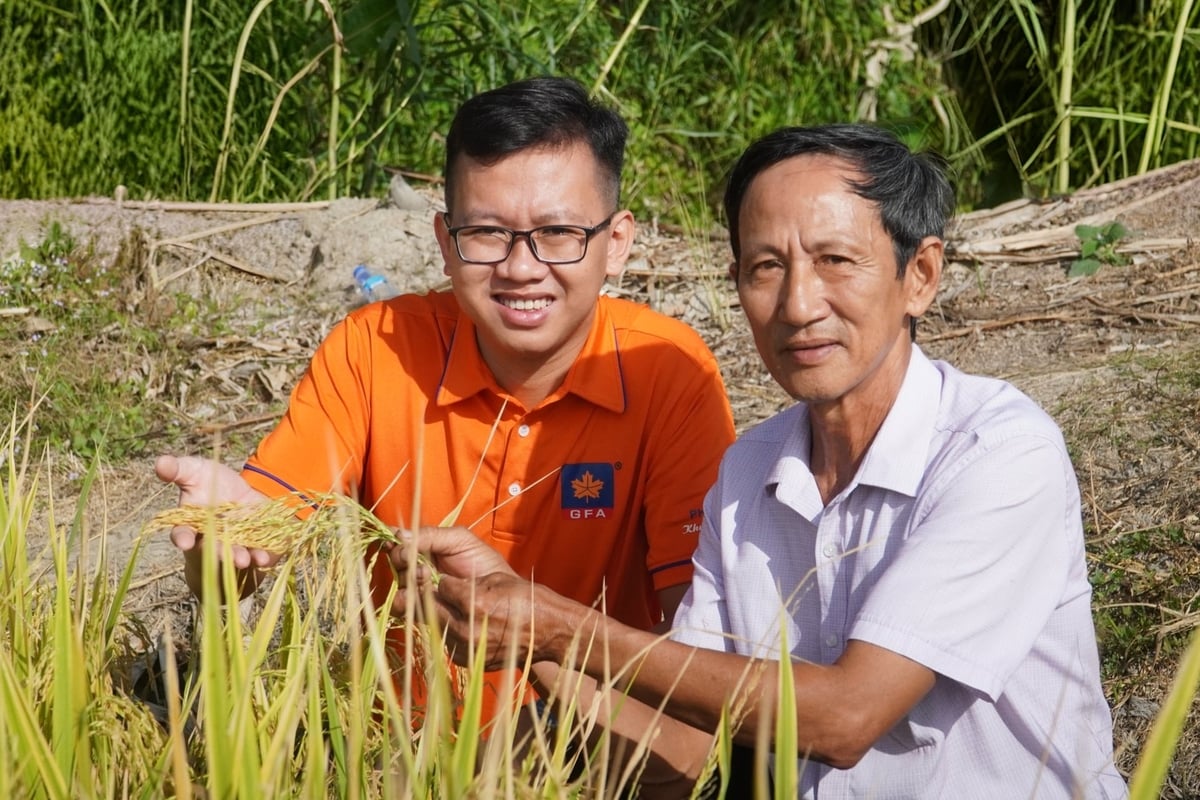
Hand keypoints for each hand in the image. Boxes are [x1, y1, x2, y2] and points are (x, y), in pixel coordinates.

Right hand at [154, 454, 277, 594]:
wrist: (237, 492)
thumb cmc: (208, 482)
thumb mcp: (194, 471)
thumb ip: (177, 470)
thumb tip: (160, 462)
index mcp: (191, 524)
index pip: (182, 533)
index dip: (183, 538)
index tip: (184, 542)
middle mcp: (210, 539)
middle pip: (211, 548)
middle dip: (216, 552)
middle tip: (221, 554)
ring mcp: (233, 544)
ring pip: (234, 554)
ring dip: (238, 557)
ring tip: (243, 560)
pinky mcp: (254, 545)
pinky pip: (257, 554)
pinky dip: (262, 556)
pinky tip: (264, 558)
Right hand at [385, 526, 515, 618]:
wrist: (500, 593)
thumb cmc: (483, 563)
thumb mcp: (459, 541)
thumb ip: (431, 536)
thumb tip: (399, 534)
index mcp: (426, 550)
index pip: (400, 544)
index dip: (393, 542)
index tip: (393, 539)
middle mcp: (420, 570)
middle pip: (396, 563)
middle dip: (403, 559)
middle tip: (421, 560)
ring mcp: (420, 591)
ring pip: (399, 584)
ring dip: (408, 577)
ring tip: (427, 574)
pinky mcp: (423, 612)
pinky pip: (403, 606)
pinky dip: (407, 598)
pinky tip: (424, 591)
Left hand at [407, 526, 588, 669]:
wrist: (547, 633)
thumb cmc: (525, 600)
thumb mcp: (496, 581)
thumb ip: (466, 582)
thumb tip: (441, 582)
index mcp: (474, 603)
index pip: (441, 585)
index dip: (443, 579)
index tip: (445, 576)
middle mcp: (465, 628)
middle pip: (427, 606)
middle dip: (428, 594)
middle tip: (429, 586)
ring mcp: (464, 647)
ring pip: (434, 625)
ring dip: (438, 614)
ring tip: (449, 605)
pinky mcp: (464, 659)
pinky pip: (446, 640)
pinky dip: (449, 630)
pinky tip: (463, 623)